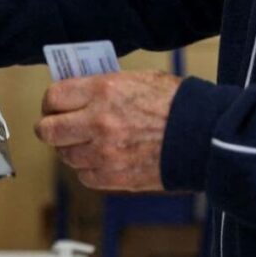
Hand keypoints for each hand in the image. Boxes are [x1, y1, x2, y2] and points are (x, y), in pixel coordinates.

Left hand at [34, 70, 181, 191]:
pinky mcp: (114, 177)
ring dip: (71, 149)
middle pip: (48, 131)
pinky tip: (103, 158)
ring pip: (65, 155)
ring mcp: (104, 153)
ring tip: (87, 142)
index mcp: (103, 91)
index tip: (55, 106)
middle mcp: (98, 122)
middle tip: (57, 127)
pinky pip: (84, 176)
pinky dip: (89, 168)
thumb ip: (103, 86)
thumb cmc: (178, 104)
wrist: (207, 136)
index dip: (51, 103)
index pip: (53, 98)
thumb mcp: (139, 79)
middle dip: (49, 128)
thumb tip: (77, 93)